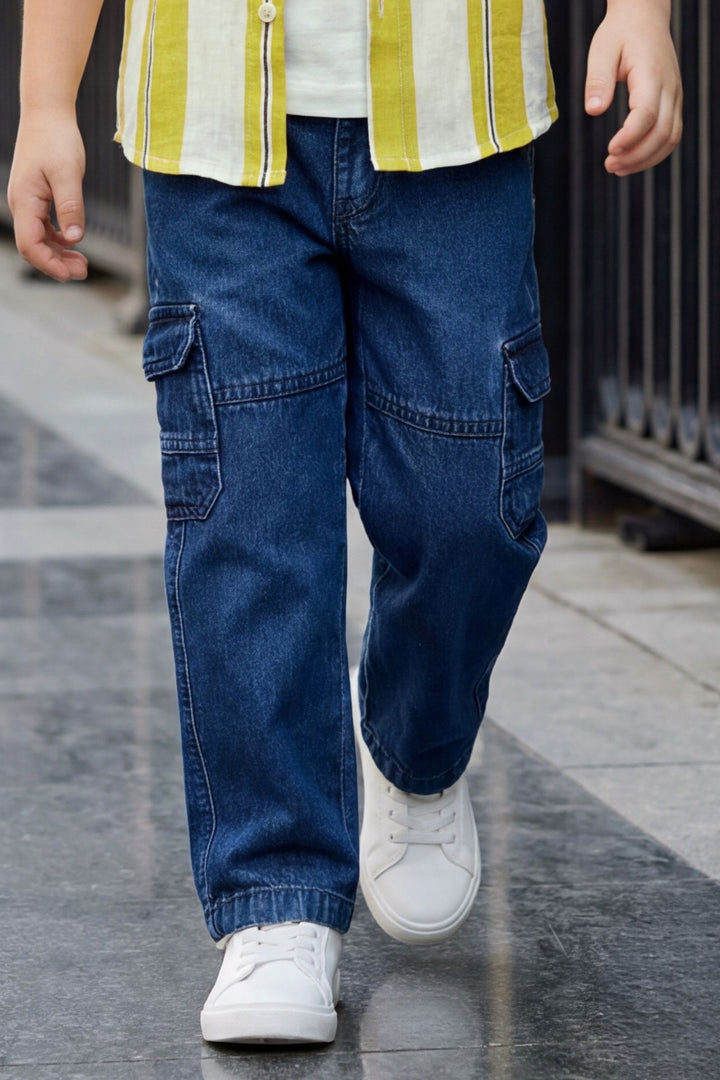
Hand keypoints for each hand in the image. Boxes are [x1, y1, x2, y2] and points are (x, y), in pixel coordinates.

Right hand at [7, 109, 88, 281]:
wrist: (47, 113)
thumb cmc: (57, 139)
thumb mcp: (68, 174)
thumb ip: (71, 208)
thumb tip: (75, 239)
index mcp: (25, 201)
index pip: (30, 245)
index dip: (49, 264)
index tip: (71, 274)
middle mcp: (22, 205)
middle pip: (33, 247)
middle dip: (56, 264)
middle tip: (84, 272)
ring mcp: (27, 202)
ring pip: (39, 240)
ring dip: (59, 254)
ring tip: (83, 264)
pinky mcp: (36, 198)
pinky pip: (43, 228)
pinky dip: (58, 240)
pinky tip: (75, 244)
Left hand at [585, 0, 681, 175]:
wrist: (644, 19)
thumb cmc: (621, 33)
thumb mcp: (601, 50)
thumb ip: (598, 80)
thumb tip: (594, 110)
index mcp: (651, 74)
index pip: (647, 114)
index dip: (630, 137)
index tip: (611, 149)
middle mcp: (669, 87)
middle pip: (662, 132)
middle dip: (636, 156)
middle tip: (610, 165)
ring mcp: (674, 96)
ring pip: (670, 138)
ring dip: (645, 160)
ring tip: (617, 167)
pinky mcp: (672, 103)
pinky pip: (670, 134)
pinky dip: (653, 153)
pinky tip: (631, 159)